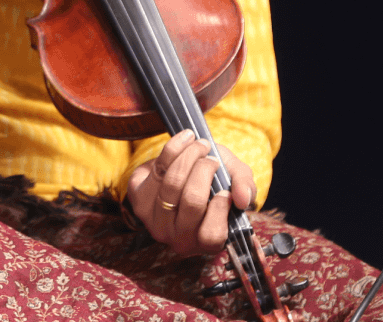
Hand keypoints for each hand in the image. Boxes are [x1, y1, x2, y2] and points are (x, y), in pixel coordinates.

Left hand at [125, 129, 256, 255]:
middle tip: (212, 159)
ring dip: (190, 156)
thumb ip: (244, 186)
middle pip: (191, 202)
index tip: (225, 190)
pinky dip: (174, 148)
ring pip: (172, 184)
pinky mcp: (138, 198)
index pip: (211, 235)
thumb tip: (241, 198)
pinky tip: (186, 139)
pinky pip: (157, 169)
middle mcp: (177, 237)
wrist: (183, 171)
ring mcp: (154, 221)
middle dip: (205, 171)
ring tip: (201, 145)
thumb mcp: (235, 181)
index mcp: (204, 241)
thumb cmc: (213, 182)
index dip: (219, 209)